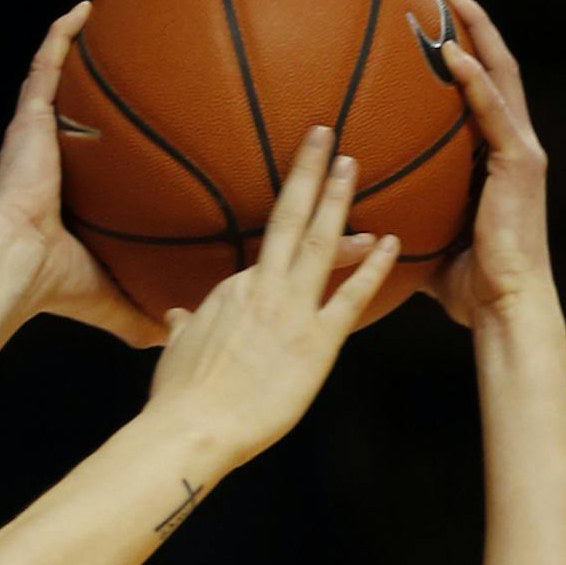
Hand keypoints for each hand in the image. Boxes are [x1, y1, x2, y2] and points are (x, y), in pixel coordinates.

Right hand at [0, 3, 165, 349]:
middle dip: (98, 88)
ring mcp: (38, 136)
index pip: (93, 161)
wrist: (15, 268)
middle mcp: (52, 159)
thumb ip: (140, 311)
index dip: (113, 143)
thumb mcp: (109, 294)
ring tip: (108, 17)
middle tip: (135, 64)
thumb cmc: (54, 285)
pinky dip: (62, 36)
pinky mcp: (29, 120)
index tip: (142, 129)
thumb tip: (175, 332)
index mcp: (68, 196)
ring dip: (79, 50)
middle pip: (77, 114)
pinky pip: (46, 65)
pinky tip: (85, 8)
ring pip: (61, 81)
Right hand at [146, 125, 399, 465]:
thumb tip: (176, 315)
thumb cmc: (178, 397)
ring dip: (339, 200)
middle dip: (311, 173)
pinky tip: (390, 243)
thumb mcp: (175, 351)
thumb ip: (184, 327)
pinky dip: (372, 268)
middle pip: (291, 218)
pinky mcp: (317, 342)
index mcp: (232, 289)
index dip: (289, 223)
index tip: (303, 196)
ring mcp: (293, 311)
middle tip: (329, 135)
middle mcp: (264, 287)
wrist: (192, 429)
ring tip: (353, 164)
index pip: (267, 251)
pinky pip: (351, 297)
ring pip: (322, 242)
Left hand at [428, 0, 550, 328]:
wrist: (500, 308)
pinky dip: (475, 80)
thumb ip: (398, 221)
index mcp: (492, 162)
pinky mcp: (520, 163)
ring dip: (478, 33)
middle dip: (474, 27)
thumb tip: (351, 223)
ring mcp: (519, 151)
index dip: (462, 60)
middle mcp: (510, 147)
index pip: (478, 96)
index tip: (436, 29)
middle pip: (494, 70)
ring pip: (500, 75)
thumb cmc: (463, 287)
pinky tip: (453, 55)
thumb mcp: (421, 242)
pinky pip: (493, 111)